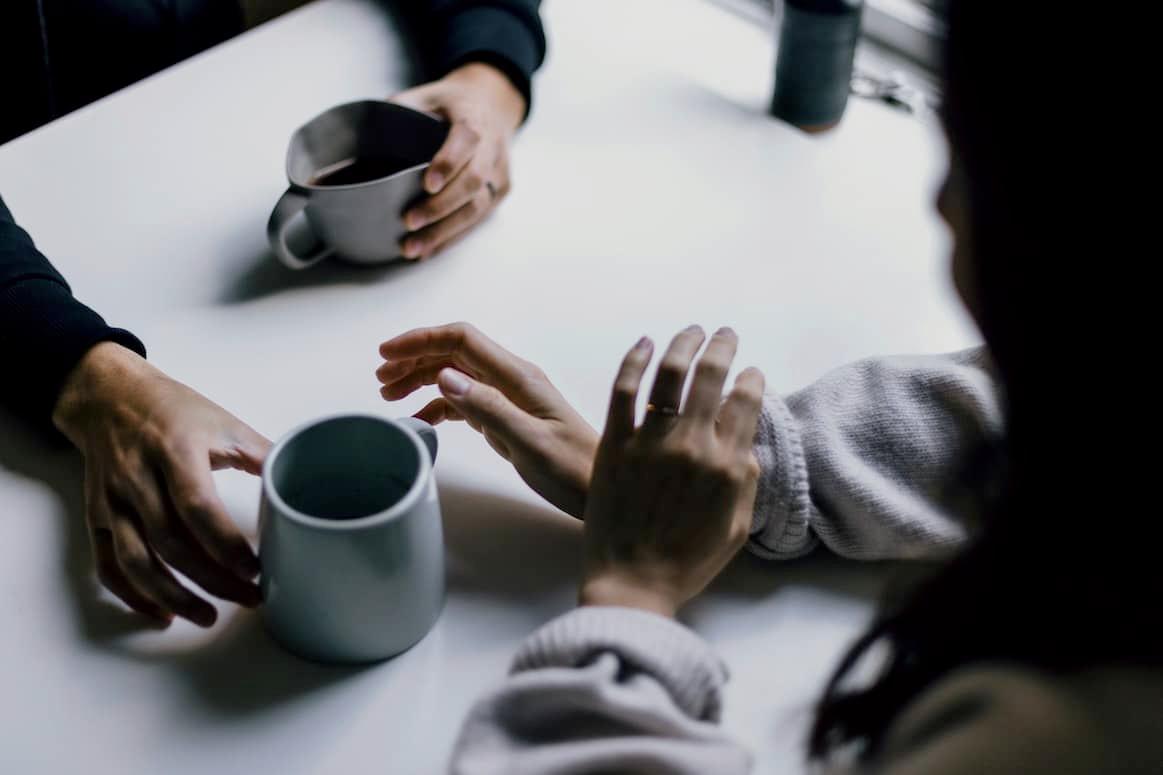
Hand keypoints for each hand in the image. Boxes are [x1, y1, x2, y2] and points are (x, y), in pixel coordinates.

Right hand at [52, 343, 270, 626]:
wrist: (109, 396)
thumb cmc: (173, 409)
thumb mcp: (224, 421)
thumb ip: (263, 454)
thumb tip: (302, 481)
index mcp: (175, 450)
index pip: (197, 507)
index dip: (226, 545)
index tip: (256, 569)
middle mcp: (138, 478)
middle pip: (171, 542)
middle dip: (212, 579)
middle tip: (249, 598)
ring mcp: (113, 501)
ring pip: (136, 561)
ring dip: (172, 596)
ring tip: (208, 616)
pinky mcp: (97, 516)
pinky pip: (107, 565)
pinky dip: (132, 595)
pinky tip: (162, 613)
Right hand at [377, 323, 597, 517]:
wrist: (601, 491)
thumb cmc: (572, 470)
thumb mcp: (529, 443)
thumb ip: (488, 409)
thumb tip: (445, 376)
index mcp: (518, 377)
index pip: (462, 340)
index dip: (421, 340)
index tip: (386, 354)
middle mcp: (512, 380)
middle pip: (454, 353)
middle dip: (415, 359)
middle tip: (381, 379)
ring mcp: (509, 399)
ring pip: (456, 375)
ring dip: (422, 380)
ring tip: (391, 396)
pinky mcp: (507, 419)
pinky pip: (466, 402)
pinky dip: (439, 406)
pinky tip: (421, 420)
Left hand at [390, 63, 525, 259]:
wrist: (492, 104)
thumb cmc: (452, 103)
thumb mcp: (427, 94)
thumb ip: (400, 108)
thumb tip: (363, 131)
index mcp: (473, 118)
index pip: (466, 140)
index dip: (448, 163)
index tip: (426, 184)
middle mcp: (492, 147)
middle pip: (473, 181)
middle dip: (440, 206)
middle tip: (409, 221)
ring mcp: (499, 172)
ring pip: (478, 207)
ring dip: (445, 231)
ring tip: (414, 247)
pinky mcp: (500, 191)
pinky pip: (478, 219)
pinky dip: (453, 237)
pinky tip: (430, 249)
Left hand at [579, 326, 764, 617]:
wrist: (632, 584)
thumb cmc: (686, 563)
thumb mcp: (736, 527)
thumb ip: (746, 481)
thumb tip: (747, 444)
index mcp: (727, 466)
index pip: (746, 403)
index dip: (751, 380)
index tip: (750, 372)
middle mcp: (693, 446)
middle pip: (711, 377)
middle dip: (722, 347)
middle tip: (724, 334)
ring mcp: (651, 442)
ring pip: (670, 374)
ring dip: (685, 344)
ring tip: (691, 331)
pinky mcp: (614, 444)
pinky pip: (623, 390)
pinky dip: (634, 360)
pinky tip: (645, 343)